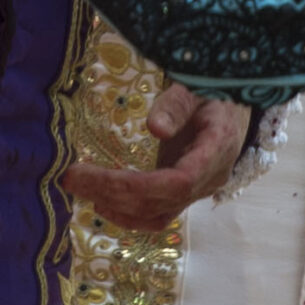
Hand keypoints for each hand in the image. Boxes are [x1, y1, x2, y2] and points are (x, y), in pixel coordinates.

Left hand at [69, 82, 252, 230]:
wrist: (234, 108)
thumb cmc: (215, 91)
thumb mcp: (197, 88)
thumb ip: (177, 106)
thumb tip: (154, 127)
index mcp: (217, 150)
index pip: (178, 182)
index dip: (136, 186)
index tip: (94, 175)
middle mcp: (210, 179)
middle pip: (160, 201)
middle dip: (112, 193)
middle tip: (70, 177)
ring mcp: (199, 191)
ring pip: (157, 214)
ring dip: (116, 207)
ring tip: (80, 188)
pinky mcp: (185, 195)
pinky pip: (158, 216)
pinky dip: (128, 215)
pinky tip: (102, 203)